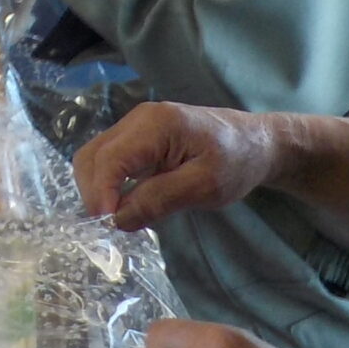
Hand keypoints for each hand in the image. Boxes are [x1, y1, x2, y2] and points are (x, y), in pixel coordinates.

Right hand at [73, 101, 282, 232]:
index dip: (101, 193)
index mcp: (154, 124)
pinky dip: (108, 184)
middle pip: (92, 156)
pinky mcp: (138, 138)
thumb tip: (117, 218)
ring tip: (117, 217)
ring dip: (98, 189)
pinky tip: (124, 204)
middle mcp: (137, 119)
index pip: (109, 159)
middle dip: (94, 193)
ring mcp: (135, 127)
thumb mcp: (205, 186)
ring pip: (94, 158)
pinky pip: (109, 160)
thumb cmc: (237, 162)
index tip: (107, 226)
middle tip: (111, 227)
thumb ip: (160, 199)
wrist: (256, 143)